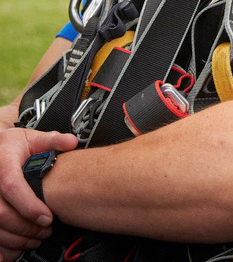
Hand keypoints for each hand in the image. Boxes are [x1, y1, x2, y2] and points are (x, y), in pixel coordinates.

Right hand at [0, 128, 76, 261]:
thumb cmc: (13, 147)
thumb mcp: (32, 139)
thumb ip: (52, 141)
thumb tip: (71, 142)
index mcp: (3, 163)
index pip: (11, 186)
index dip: (29, 205)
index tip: (47, 217)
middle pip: (2, 213)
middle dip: (26, 226)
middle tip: (46, 230)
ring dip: (16, 238)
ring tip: (37, 238)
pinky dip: (3, 245)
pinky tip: (17, 247)